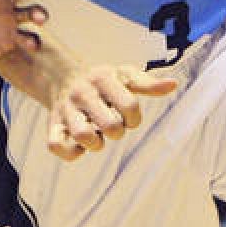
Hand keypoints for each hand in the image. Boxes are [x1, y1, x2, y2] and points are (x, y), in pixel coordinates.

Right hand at [47, 65, 177, 160]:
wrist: (61, 75)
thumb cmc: (101, 80)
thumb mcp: (124, 75)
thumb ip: (148, 83)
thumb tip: (173, 84)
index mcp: (103, 79)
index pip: (129, 106)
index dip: (134, 118)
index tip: (129, 116)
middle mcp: (83, 93)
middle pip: (110, 125)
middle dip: (117, 131)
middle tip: (113, 126)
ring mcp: (66, 110)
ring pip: (82, 136)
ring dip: (96, 144)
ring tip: (97, 136)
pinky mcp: (52, 124)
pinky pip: (57, 146)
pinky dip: (71, 152)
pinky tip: (80, 145)